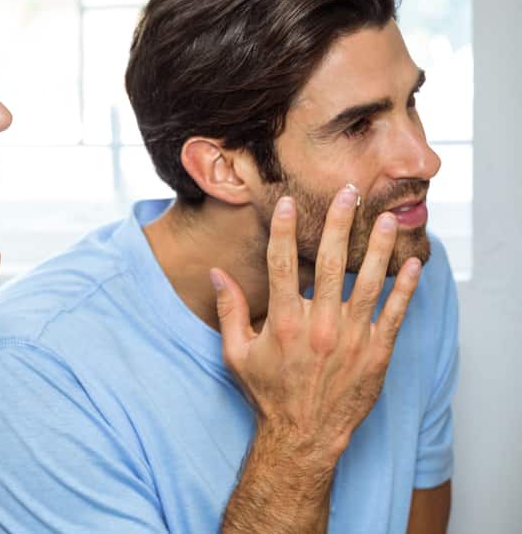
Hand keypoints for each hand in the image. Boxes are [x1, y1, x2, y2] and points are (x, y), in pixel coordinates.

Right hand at [211, 185, 422, 466]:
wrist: (304, 437)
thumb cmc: (268, 394)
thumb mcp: (236, 354)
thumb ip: (230, 310)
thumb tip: (217, 274)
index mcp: (283, 322)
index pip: (281, 264)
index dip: (283, 230)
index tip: (288, 203)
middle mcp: (318, 325)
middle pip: (329, 262)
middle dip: (339, 223)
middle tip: (349, 192)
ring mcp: (351, 338)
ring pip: (369, 283)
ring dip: (379, 248)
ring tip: (387, 219)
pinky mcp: (376, 353)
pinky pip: (395, 314)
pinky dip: (406, 288)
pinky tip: (413, 263)